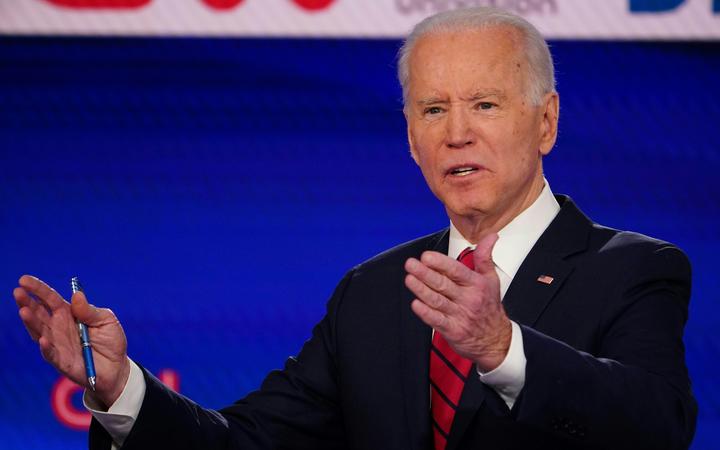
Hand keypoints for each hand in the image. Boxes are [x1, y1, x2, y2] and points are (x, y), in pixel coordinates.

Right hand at [14, 275, 129, 407]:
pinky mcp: (61, 361)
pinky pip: (50, 353)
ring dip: (31, 322)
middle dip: (27, 302)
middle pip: (38, 313)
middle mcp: (58, 327)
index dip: (37, 289)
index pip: (49, 298)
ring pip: (39, 331)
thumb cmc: (111, 340)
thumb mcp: (106, 320)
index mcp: (69, 313)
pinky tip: (42, 339)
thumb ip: (90, 310)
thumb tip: (77, 296)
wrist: (116, 367)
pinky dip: (46, 347)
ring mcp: (57, 344)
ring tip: (24, 311)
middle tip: (18, 292)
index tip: (24, 279)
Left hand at [404, 233, 511, 371]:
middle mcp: (468, 299)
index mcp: (476, 285)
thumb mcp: (492, 280)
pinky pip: (437, 320)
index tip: (427, 256)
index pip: (456, 271)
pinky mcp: (453, 330)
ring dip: (421, 289)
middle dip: (425, 273)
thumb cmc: (490, 307)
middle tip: (411, 264)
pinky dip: (425, 312)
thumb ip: (485, 257)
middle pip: (443, 284)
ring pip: (437, 300)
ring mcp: (460, 315)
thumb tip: (491, 236)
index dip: (440, 263)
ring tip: (409, 279)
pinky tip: (415, 304)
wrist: (495, 340)